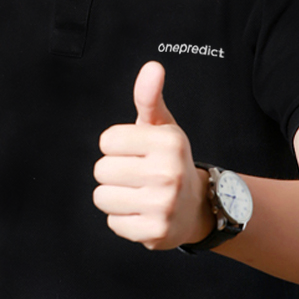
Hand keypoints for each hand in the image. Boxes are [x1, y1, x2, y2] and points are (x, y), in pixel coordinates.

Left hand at [93, 61, 214, 249]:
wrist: (197, 206)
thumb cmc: (169, 159)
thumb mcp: (161, 124)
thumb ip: (149, 95)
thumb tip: (152, 66)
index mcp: (168, 141)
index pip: (107, 140)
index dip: (116, 145)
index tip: (134, 150)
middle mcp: (168, 172)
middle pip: (101, 170)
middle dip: (113, 171)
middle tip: (136, 173)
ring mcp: (163, 205)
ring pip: (102, 197)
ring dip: (114, 195)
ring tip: (137, 192)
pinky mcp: (155, 232)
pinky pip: (112, 222)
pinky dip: (122, 218)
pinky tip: (141, 211)